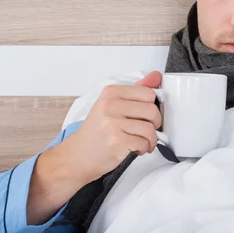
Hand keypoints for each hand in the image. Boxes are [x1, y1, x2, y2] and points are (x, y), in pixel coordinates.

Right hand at [27, 71, 161, 224]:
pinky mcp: (116, 141)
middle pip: (152, 110)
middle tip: (146, 130)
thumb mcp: (112, 106)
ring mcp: (112, 123)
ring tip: (142, 142)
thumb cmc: (97, 131)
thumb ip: (136, 91)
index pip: (148, 93)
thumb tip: (156, 76)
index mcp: (111, 92)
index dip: (152, 106)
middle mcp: (110, 105)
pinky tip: (136, 149)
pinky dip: (144, 148)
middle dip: (154, 124)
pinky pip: (144, 142)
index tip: (146, 116)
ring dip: (151, 139)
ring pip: (150, 128)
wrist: (77, 156)